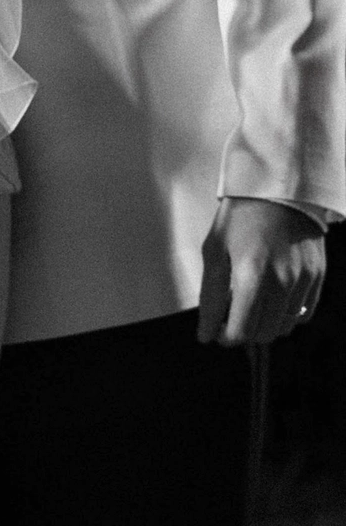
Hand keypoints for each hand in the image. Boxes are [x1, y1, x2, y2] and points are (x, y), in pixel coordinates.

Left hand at [197, 197, 325, 345]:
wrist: (277, 188)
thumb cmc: (239, 216)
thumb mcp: (214, 249)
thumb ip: (211, 296)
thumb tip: (206, 334)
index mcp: (251, 274)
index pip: (241, 331)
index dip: (225, 337)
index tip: (217, 330)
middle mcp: (282, 281)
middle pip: (263, 334)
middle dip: (244, 331)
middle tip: (232, 314)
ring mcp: (304, 280)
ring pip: (284, 327)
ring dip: (265, 324)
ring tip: (252, 302)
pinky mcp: (318, 276)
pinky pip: (303, 314)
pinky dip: (286, 314)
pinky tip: (273, 297)